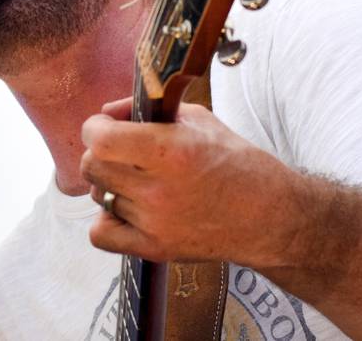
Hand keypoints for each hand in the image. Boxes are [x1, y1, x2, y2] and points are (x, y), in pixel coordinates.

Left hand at [80, 97, 297, 265]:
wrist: (268, 215)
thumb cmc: (238, 162)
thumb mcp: (199, 120)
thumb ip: (148, 112)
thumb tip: (108, 113)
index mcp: (171, 149)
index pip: (100, 139)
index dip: (95, 127)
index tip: (105, 125)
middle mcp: (159, 188)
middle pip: (93, 166)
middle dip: (101, 152)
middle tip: (121, 150)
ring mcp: (154, 222)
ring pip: (98, 195)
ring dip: (110, 184)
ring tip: (138, 180)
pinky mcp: (154, 248)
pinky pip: (101, 234)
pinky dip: (108, 220)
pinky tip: (129, 209)